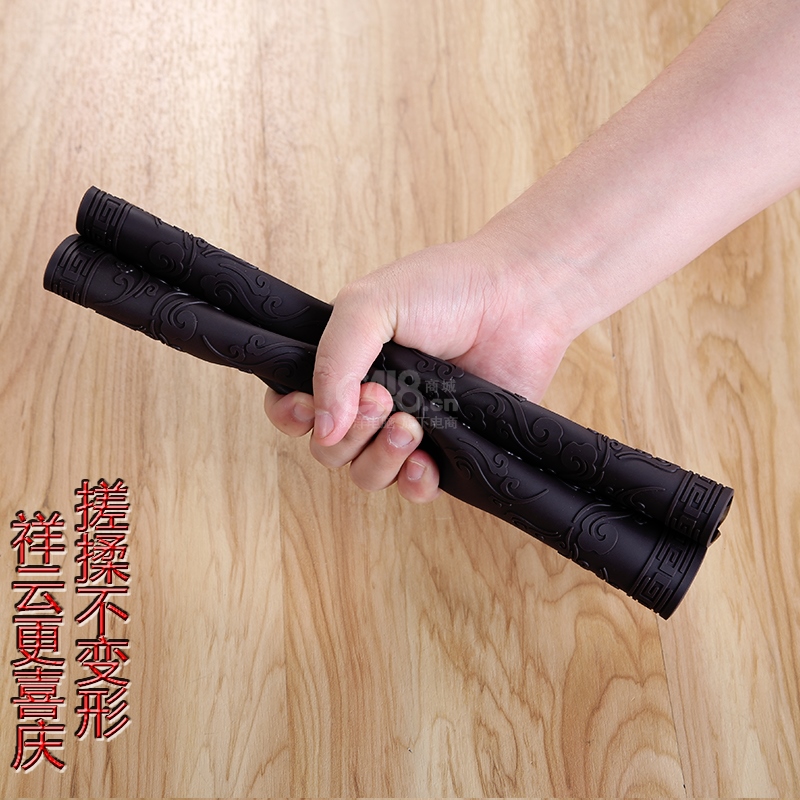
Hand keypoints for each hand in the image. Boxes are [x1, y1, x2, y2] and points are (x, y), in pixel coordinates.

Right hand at [264, 230, 577, 502]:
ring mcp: (410, 427)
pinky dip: (413, 482)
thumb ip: (333, 362)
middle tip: (384, 397)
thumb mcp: (370, 305)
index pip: (295, 406)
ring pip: (367, 474)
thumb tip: (322, 429)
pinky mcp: (449, 449)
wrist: (518, 298)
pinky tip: (424, 462)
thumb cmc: (446, 288)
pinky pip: (414, 488)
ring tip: (411, 424)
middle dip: (350, 433)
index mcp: (345, 364)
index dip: (292, 416)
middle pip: (330, 449)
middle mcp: (372, 401)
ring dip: (380, 457)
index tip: (307, 407)